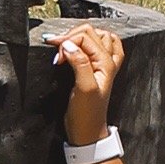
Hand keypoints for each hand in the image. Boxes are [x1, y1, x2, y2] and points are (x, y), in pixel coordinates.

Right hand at [52, 23, 126, 143]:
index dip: (68, 42)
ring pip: (94, 36)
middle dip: (70, 37)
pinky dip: (85, 43)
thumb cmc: (87, 114)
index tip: (57, 57)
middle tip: (58, 52)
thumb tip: (68, 44)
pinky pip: (96, 46)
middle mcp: (107, 60)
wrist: (87, 131)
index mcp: (106, 62)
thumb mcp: (84, 88)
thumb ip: (79, 63)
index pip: (85, 37)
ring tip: (65, 48)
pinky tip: (76, 49)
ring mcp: (102, 64)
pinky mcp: (94, 68)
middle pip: (89, 32)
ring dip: (77, 37)